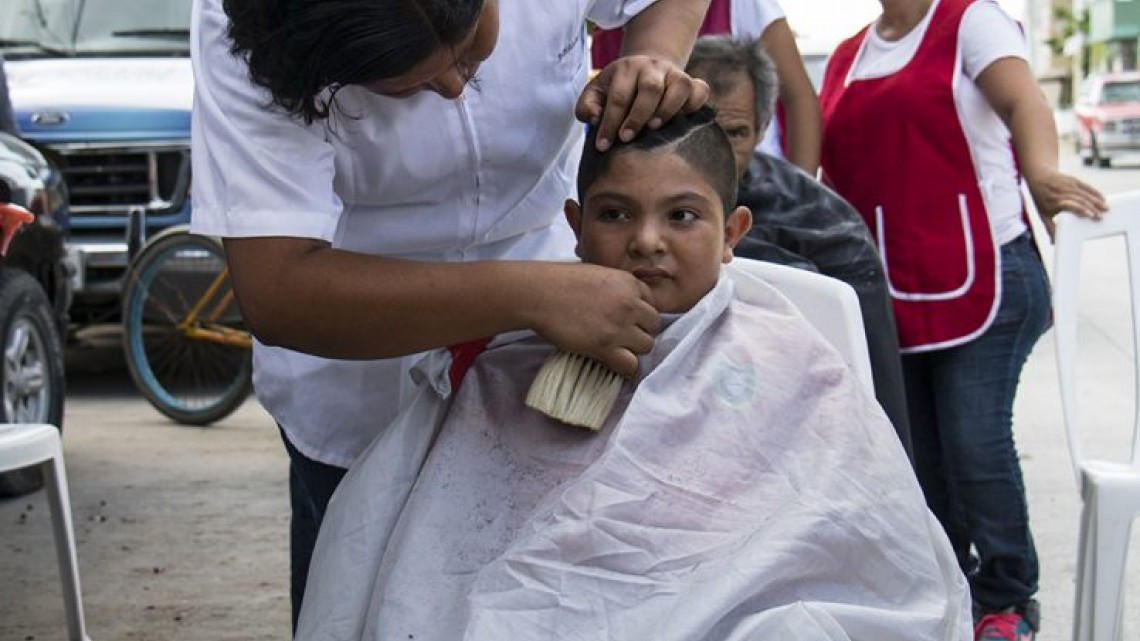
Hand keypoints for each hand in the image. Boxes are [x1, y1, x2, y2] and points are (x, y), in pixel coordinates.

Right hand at [527, 263, 659, 377]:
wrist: (540, 294)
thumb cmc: (561, 280)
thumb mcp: (598, 274)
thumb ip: (616, 287)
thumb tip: (622, 303)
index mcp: (629, 283)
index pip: (652, 304)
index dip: (640, 314)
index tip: (629, 320)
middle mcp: (630, 304)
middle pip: (653, 326)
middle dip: (640, 331)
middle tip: (622, 336)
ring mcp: (620, 327)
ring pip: (646, 346)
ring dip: (633, 349)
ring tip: (616, 349)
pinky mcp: (606, 347)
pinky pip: (631, 365)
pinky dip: (626, 369)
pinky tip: (616, 365)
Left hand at [576, 55, 708, 151]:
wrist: (645, 69)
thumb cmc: (618, 89)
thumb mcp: (596, 92)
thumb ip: (588, 106)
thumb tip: (596, 118)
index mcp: (626, 68)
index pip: (618, 96)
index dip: (609, 123)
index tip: (603, 145)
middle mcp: (652, 67)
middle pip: (650, 88)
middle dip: (637, 116)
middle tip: (626, 138)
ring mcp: (674, 73)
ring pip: (679, 86)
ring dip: (667, 110)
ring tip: (653, 129)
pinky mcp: (692, 82)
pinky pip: (700, 90)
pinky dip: (694, 104)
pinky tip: (682, 120)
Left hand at [1025, 169, 1107, 240]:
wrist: (1039, 177)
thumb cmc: (1041, 199)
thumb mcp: (1043, 214)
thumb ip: (1050, 228)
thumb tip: (1053, 243)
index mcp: (1055, 202)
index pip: (1070, 205)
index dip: (1081, 209)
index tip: (1090, 216)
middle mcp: (1063, 193)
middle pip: (1080, 200)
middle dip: (1092, 208)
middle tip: (1101, 217)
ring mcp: (1069, 185)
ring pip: (1085, 194)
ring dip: (1096, 201)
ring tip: (1106, 209)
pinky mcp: (1074, 180)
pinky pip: (1086, 187)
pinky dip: (1095, 192)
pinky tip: (1103, 198)